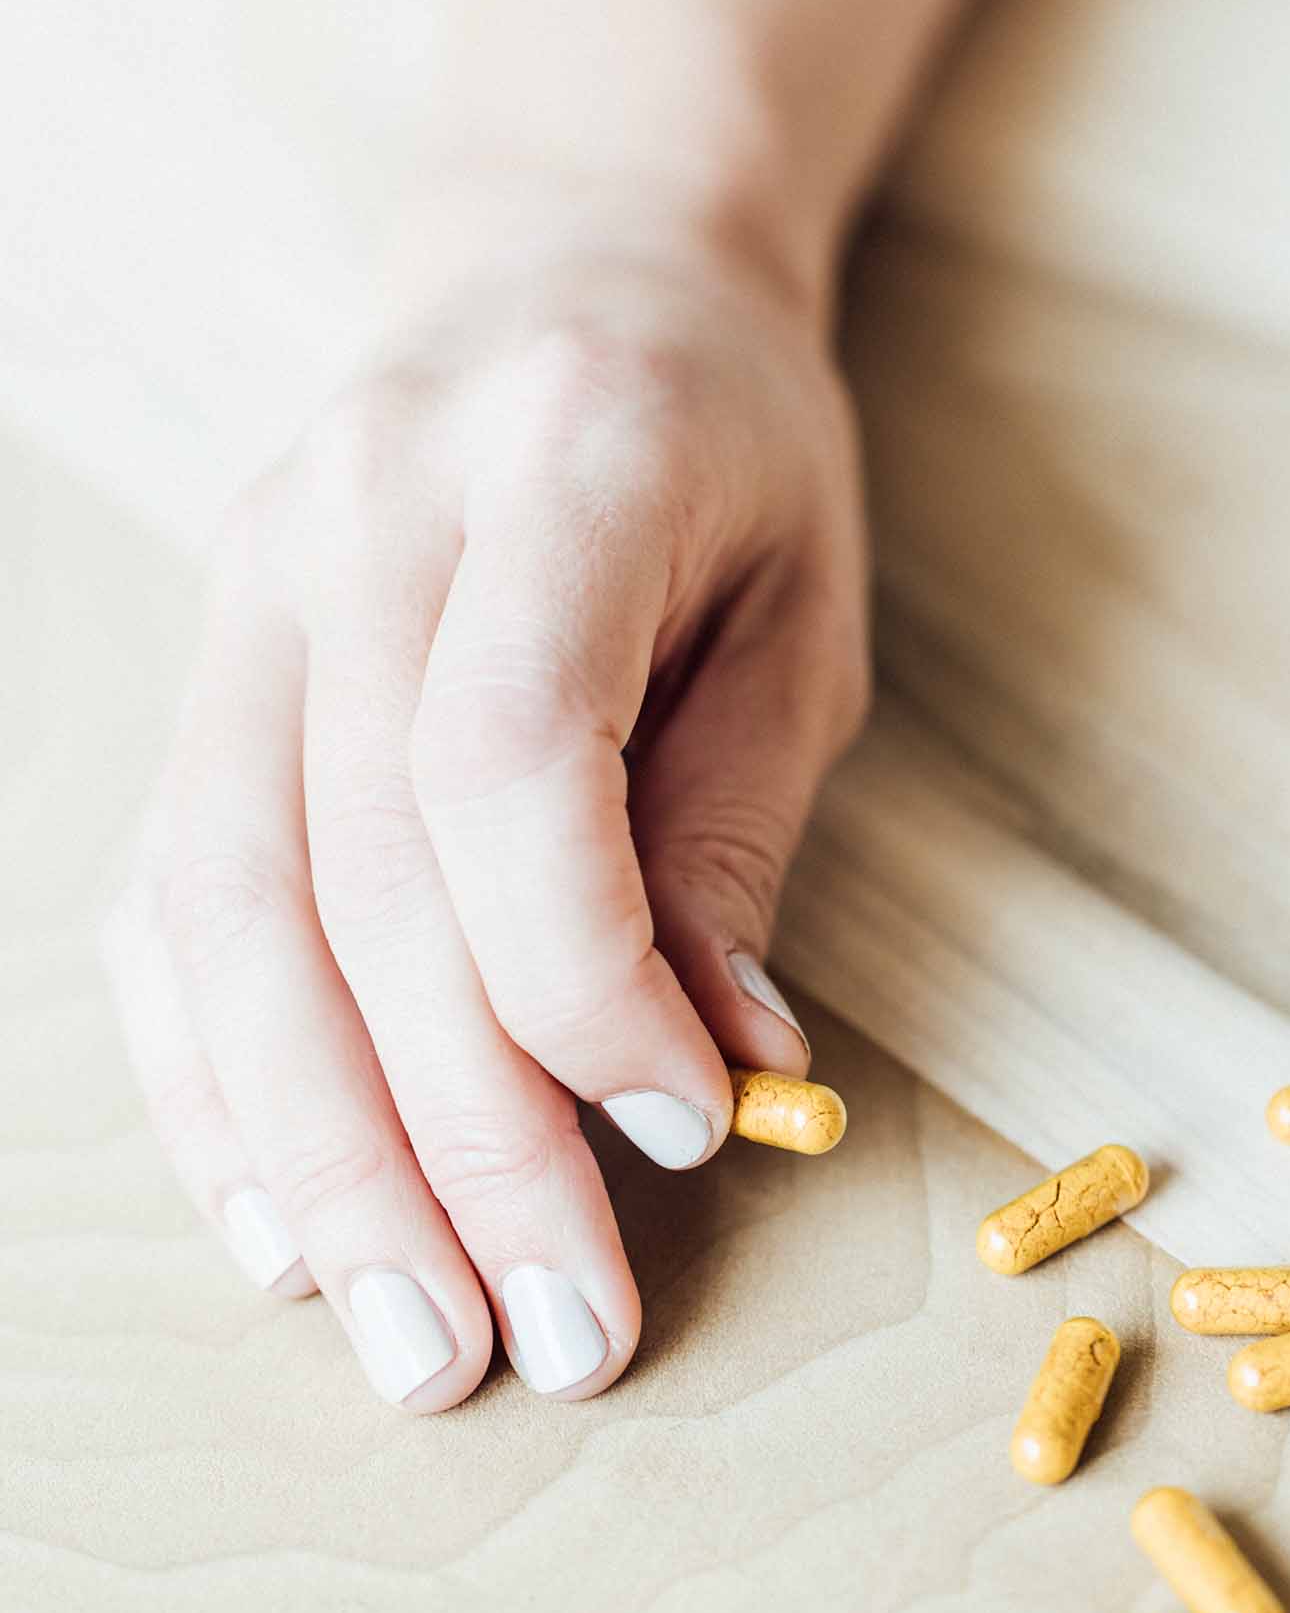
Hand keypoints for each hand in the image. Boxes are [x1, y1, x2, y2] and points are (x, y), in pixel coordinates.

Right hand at [100, 218, 868, 1409]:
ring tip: (415, 1336)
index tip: (682, 1125)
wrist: (568, 274)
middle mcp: (353, 519)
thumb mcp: (801, 607)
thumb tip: (717, 1067)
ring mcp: (246, 587)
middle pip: (358, 874)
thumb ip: (737, 825)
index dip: (579, 975)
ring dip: (318, 1154)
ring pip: (229, 909)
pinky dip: (212, 1077)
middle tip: (542, 1338)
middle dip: (452, 1140)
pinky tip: (284, 1225)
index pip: (508, 758)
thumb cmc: (728, 452)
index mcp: (550, 465)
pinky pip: (164, 896)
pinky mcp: (201, 660)